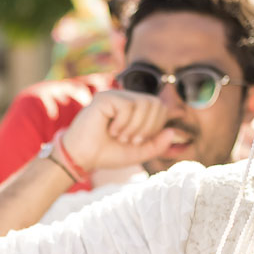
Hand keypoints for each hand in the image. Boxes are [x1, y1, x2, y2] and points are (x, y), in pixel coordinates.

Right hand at [61, 89, 185, 172]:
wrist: (81, 158)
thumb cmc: (106, 153)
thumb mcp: (137, 152)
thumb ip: (156, 145)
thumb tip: (172, 131)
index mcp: (135, 108)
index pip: (160, 107)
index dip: (156, 127)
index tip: (139, 141)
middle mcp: (126, 97)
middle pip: (155, 103)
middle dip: (148, 127)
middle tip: (131, 140)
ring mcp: (115, 95)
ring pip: (143, 103)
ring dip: (135, 127)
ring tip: (120, 137)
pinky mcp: (104, 97)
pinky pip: (127, 106)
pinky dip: (123, 124)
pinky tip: (111, 131)